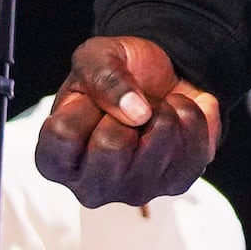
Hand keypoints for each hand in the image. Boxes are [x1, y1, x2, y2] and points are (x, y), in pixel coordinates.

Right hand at [35, 36, 222, 207]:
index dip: (83, 105)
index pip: (64, 134)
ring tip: (151, 110)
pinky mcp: (176, 184)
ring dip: (162, 109)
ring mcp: (136, 191)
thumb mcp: (95, 58)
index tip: (90, 100)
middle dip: (126, 108)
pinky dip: (189, 114)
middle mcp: (91, 187)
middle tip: (127, 106)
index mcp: (55, 160)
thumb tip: (135, 110)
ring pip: (159, 141)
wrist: (161, 77)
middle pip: (111, 145)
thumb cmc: (115, 75)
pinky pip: (194, 143)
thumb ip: (102, 77)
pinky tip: (173, 118)